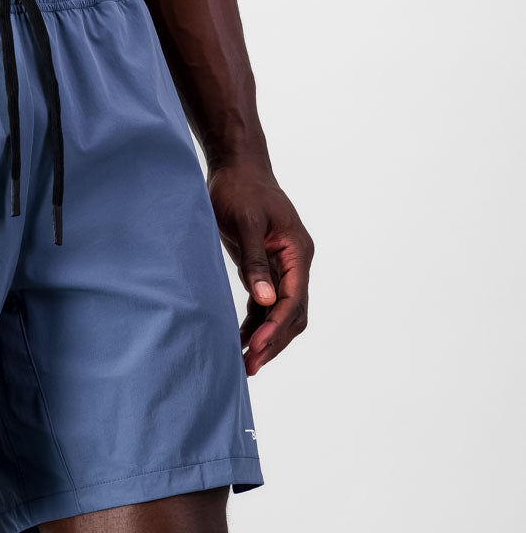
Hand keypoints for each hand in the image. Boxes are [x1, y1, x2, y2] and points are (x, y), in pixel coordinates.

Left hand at [208, 157, 312, 376]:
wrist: (236, 167)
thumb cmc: (240, 189)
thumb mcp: (245, 224)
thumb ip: (254, 263)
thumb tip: (265, 299)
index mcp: (298, 252)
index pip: (293, 299)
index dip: (275, 326)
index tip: (255, 347)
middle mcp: (295, 263)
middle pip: (292, 314)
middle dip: (273, 341)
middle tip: (249, 365)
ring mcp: (282, 268)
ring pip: (280, 314)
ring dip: (265, 338)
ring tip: (244, 364)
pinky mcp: (265, 270)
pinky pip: (265, 305)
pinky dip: (255, 324)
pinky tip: (239, 341)